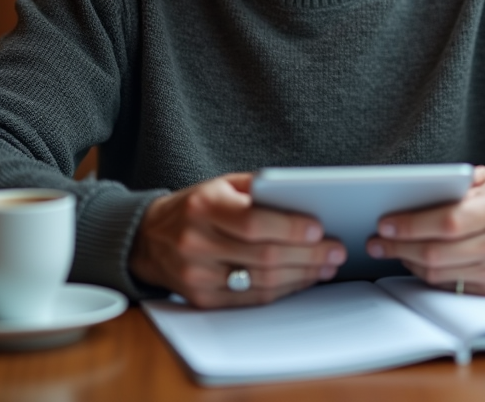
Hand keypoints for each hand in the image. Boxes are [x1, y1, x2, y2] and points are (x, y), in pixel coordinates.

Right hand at [129, 173, 345, 307]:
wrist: (148, 239)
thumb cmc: (195, 207)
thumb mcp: (221, 185)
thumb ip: (259, 189)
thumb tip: (305, 199)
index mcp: (203, 206)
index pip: (253, 222)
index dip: (289, 228)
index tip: (319, 229)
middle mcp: (196, 242)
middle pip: (263, 255)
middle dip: (307, 255)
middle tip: (336, 250)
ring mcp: (197, 275)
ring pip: (261, 281)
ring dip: (302, 275)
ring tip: (326, 265)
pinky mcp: (201, 299)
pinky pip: (251, 300)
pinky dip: (283, 290)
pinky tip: (302, 279)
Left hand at [365, 165, 484, 295]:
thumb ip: (454, 184)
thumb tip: (409, 194)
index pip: (447, 221)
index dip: (411, 225)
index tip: (385, 223)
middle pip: (438, 252)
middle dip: (399, 247)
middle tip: (376, 241)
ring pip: (440, 273)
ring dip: (408, 261)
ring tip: (390, 249)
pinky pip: (450, 286)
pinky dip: (427, 274)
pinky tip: (414, 260)